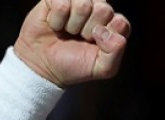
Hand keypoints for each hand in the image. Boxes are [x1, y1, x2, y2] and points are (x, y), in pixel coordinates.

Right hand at [13, 0, 131, 86]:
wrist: (43, 65)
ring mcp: (77, 2)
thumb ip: (115, 53)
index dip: (106, 37)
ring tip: (68, 32)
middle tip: (80, 38)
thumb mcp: (101, 68)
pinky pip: (62, 3)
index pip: (121, 23)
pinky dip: (56, 20)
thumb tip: (109, 33)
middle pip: (104, 10)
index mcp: (112, 26)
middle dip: (89, 30)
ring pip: (83, 4)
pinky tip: (55, 25)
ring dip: (73, 25)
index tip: (95, 46)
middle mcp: (97, 10)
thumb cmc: (73, 65)